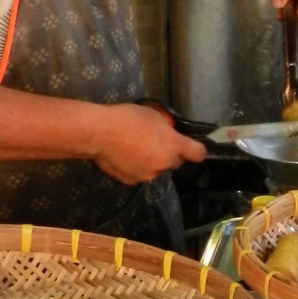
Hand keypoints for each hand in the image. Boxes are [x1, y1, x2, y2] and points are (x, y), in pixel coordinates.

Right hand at [91, 104, 205, 183]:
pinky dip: (136, 168)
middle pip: (175, 162)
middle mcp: (165, 164)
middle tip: (154, 143)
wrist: (98, 133)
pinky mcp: (132, 181)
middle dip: (169, 155)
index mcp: (174, 147)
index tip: (191, 147)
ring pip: (157, 169)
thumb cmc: (128, 119)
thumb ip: (167, 129)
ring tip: (134, 150)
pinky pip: (140, 174)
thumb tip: (169, 134)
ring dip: (152, 162)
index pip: (199, 154)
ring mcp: (148, 175)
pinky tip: (123, 157)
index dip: (196, 150)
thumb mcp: (154, 116)